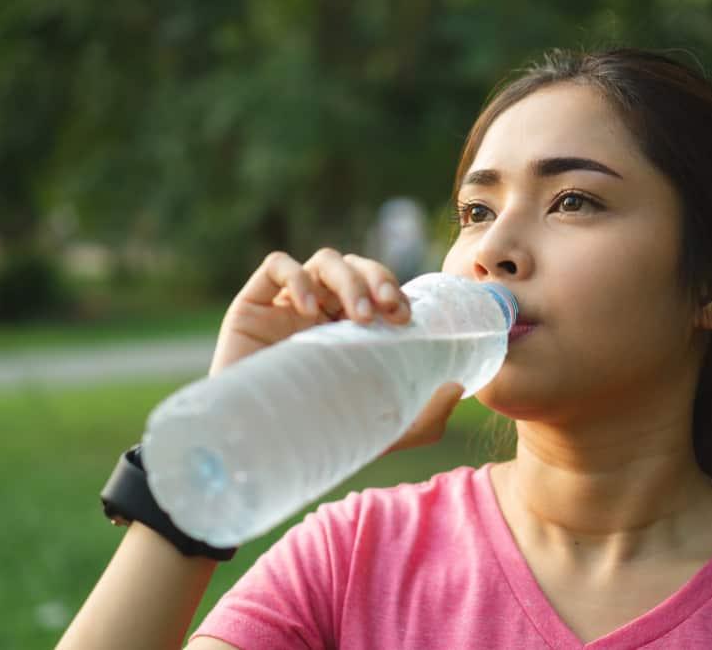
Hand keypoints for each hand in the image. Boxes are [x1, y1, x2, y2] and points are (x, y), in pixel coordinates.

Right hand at [208, 249, 464, 453]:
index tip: (407, 318)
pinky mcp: (252, 303)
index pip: (377, 289)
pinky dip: (298, 276)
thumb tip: (460, 386)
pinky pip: (277, 265)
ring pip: (325, 261)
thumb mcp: (382, 432)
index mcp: (349, 328)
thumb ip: (424, 417)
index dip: (394, 292)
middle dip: (379, 280)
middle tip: (390, 310)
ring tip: (359, 317)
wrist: (253, 451)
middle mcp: (322, 311)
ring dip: (349, 279)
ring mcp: (287, 304)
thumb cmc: (315, 439)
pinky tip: (310, 309)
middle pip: (357, 268)